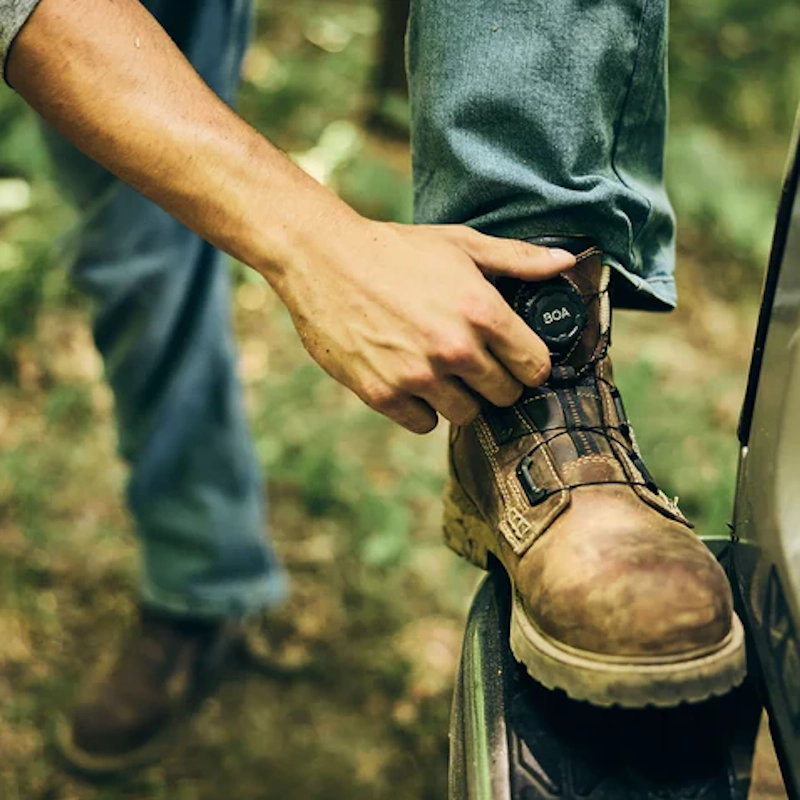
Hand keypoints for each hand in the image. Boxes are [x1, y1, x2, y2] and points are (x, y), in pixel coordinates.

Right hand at [276, 219, 575, 433]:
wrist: (323, 259)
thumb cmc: (396, 249)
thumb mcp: (461, 244)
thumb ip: (517, 259)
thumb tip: (566, 263)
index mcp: (482, 312)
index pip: (535, 367)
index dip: (528, 364)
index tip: (515, 359)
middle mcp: (454, 349)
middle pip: (504, 396)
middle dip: (496, 382)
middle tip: (475, 363)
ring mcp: (417, 376)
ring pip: (466, 415)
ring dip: (460, 397)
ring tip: (441, 370)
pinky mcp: (383, 394)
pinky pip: (423, 423)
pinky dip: (422, 408)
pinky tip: (412, 381)